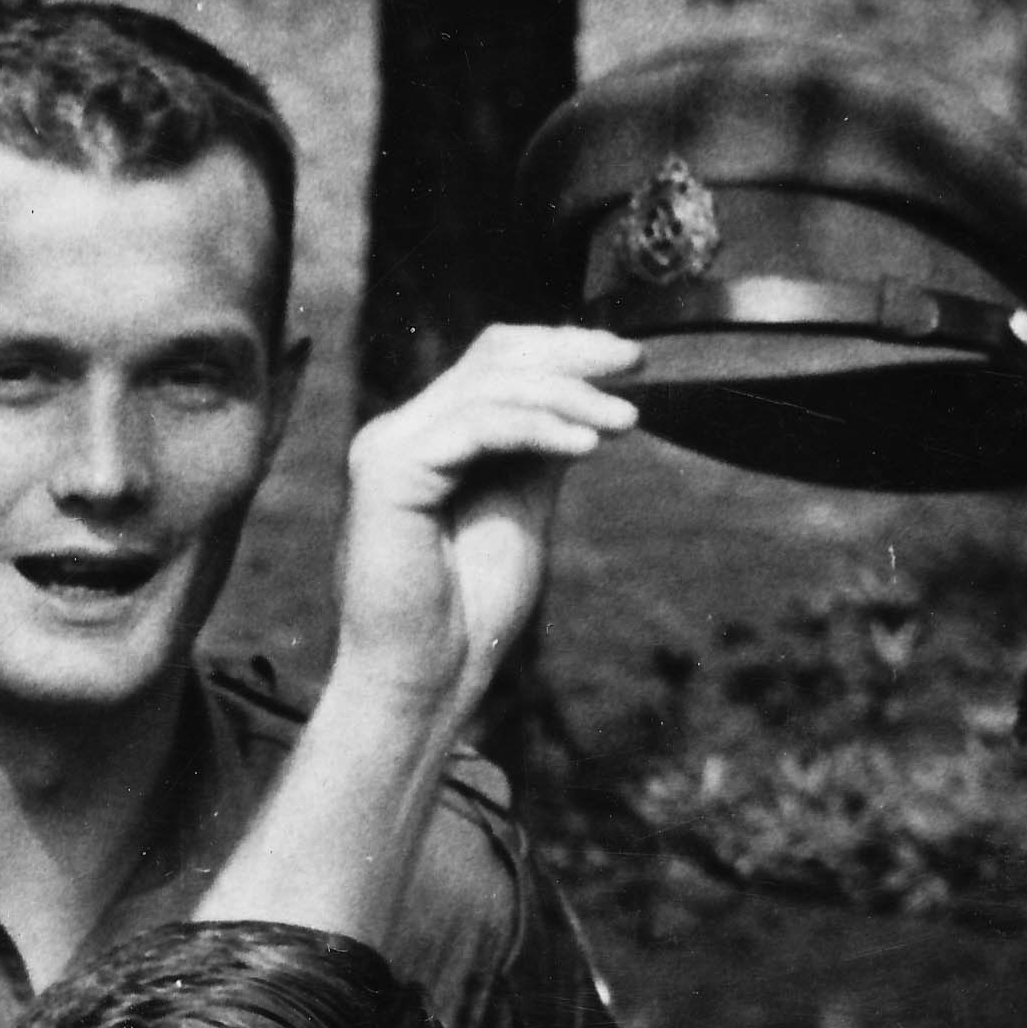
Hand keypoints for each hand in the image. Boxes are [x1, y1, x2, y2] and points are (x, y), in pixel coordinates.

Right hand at [324, 325, 641, 729]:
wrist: (425, 681)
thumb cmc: (468, 614)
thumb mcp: (521, 508)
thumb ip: (539, 449)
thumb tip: (587, 392)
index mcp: (429, 439)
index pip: (494, 361)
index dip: (562, 346)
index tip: (629, 362)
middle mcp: (401, 432)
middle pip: (493, 357)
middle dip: (573, 354)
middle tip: (638, 366)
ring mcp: (387, 448)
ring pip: (491, 386)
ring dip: (569, 396)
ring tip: (624, 419)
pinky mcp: (388, 472)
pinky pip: (477, 425)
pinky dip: (538, 428)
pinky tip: (585, 445)